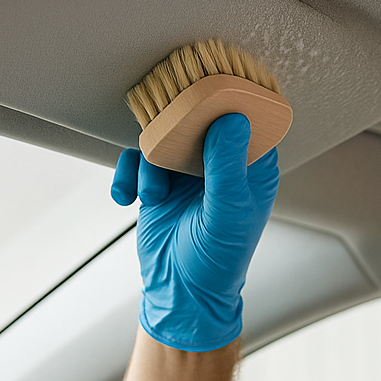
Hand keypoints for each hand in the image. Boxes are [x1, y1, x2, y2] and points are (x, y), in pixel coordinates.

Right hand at [111, 113, 278, 350]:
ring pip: (164, 135)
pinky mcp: (160, 181)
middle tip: (164, 134)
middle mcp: (222, 164)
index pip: (247, 118)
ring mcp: (189, 171)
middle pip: (199, 118)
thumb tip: (231, 118)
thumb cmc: (216, 261)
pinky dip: (128, 176)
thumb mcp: (225, 214)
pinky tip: (128, 199)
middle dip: (176, 125)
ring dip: (150, 163)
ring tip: (154, 195)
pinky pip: (138, 158)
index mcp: (252, 168)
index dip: (228, 100)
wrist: (179, 294)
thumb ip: (227, 166)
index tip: (205, 85)